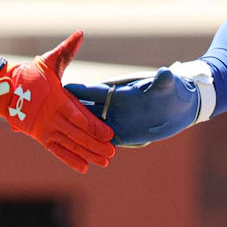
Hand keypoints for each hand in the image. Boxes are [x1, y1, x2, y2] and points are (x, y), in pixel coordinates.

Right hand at [0, 31, 115, 172]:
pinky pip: (56, 150)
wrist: (3, 89)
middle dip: (96, 144)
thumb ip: (67, 50)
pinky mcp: (39, 136)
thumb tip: (80, 34)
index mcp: (58, 100)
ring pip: (70, 144)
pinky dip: (69, 159)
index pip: (80, 117)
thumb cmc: (29, 74)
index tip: (110, 135)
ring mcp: (45, 129)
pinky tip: (83, 167)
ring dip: (87, 154)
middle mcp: (52, 117)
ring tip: (104, 162)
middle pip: (78, 135)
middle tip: (113, 153)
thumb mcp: (49, 61)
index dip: (96, 127)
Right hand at [66, 67, 200, 146]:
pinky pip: (100, 141)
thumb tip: (167, 73)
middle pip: (87, 110)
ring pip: (89, 127)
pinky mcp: (120, 133)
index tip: (62, 88)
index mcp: (121, 93)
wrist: (178, 108)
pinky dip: (87, 146)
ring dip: (76, 132)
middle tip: (48, 113)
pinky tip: (75, 154)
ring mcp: (115, 121)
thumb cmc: (172, 92)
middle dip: (70, 112)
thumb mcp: (168, 87)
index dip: (81, 91)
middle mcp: (114, 107)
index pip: (96, 91)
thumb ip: (164, 81)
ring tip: (55, 136)